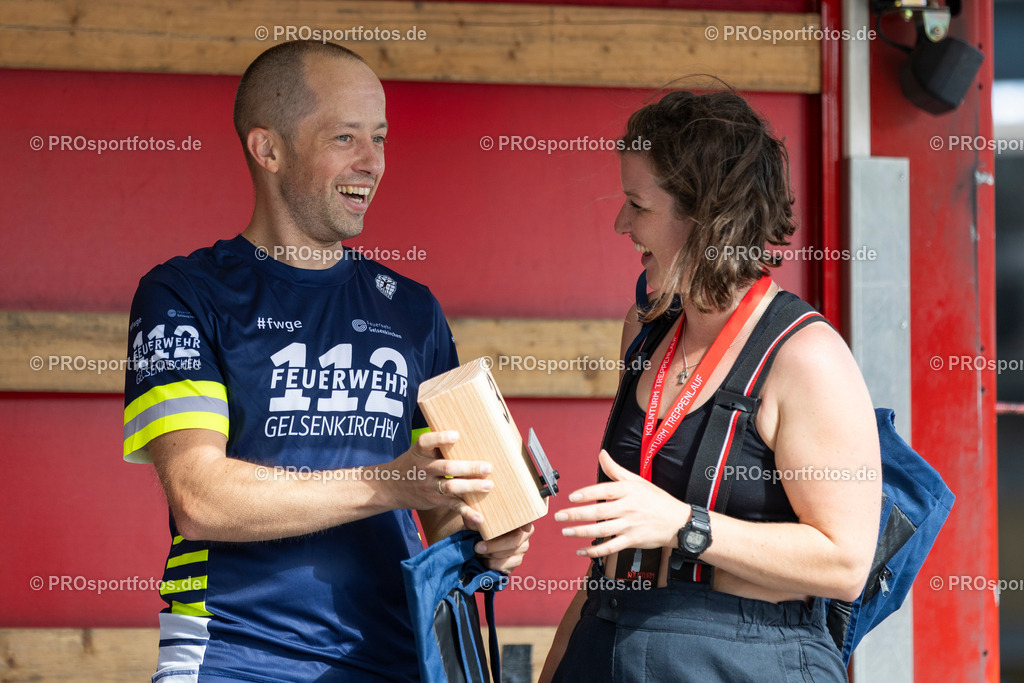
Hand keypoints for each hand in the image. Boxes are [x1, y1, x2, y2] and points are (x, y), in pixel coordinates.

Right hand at [378, 430, 492, 525]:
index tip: (456, 435)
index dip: (441, 438)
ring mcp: (429, 486)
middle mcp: (423, 468)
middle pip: (446, 467)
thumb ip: (437, 445)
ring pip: (451, 486)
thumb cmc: (412, 464)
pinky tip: (479, 517)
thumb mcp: (418, 451)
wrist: (389, 488)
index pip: (426, 442)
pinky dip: (467, 512)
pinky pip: (452, 505)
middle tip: (487, 467)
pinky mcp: (434, 500)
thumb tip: (467, 433)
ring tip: (489, 485)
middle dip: (467, 468)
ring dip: (471, 487)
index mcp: (419, 452)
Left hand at [473, 523, 533, 572]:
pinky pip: (506, 565)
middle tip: (478, 547)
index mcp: (518, 519)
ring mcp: (523, 548)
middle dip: (494, 546)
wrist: (477, 541)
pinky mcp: (517, 561)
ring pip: (509, 554)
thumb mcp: (477, 521)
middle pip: (515, 541)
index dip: (526, 525)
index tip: (524, 528)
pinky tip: (484, 559)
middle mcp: (524, 534)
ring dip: (491, 555)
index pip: (525, 521)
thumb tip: (476, 520)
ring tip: (479, 552)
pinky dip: (492, 564)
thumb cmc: (479, 527)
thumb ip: (476, 518)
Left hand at [553, 450, 690, 557]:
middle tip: (560, 516)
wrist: (677, 522)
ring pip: (602, 530)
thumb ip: (615, 470)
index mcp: (628, 491)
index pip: (604, 490)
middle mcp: (628, 508)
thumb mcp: (637, 481)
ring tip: (566, 531)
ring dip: (581, 532)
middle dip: (576, 514)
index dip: (587, 493)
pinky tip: (582, 550)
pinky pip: (610, 547)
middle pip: (599, 511)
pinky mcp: (632, 541)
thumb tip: (602, 454)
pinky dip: (595, 551)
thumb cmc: (656, 500)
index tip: (572, 497)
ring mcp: (630, 525)